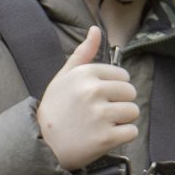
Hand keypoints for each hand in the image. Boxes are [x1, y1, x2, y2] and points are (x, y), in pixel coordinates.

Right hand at [34, 27, 138, 170]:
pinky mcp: (106, 137)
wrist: (41, 144)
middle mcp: (93, 91)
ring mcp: (100, 115)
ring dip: (123, 119)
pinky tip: (106, 136)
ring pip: (133, 111)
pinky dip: (123, 136)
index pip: (122, 75)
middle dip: (121, 102)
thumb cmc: (54, 109)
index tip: (100, 97)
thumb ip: (83, 53)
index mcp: (85, 74)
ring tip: (103, 124)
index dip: (115, 87)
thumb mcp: (63, 77)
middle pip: (130, 92)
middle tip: (102, 112)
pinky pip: (132, 131)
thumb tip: (95, 29)